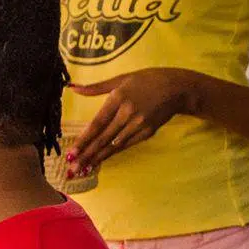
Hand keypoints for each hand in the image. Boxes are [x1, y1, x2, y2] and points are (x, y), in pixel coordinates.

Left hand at [67, 67, 201, 171]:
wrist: (177, 88)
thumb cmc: (147, 80)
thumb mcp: (121, 78)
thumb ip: (96, 87)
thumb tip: (73, 88)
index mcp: (119, 98)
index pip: (97, 123)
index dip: (83, 139)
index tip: (71, 152)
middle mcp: (128, 113)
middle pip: (103, 138)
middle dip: (86, 155)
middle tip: (71, 168)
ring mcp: (139, 124)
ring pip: (114, 145)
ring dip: (97, 158)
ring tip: (82, 169)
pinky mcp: (147, 132)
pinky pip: (125, 145)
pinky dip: (111, 154)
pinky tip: (100, 161)